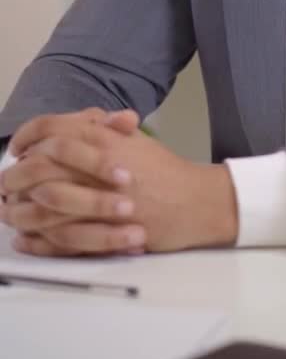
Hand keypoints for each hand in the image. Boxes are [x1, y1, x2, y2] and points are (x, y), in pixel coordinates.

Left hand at [0, 115, 237, 256]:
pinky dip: (36, 240)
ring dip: (20, 209)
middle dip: (14, 175)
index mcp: (104, 138)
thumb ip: (105, 128)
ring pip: (42, 204)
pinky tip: (25, 238)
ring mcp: (99, 201)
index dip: (27, 137)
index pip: (51, 129)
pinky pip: (57, 238)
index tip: (18, 147)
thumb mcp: (135, 140)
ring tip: (10, 211)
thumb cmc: (165, 172)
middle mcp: (97, 165)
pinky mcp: (102, 232)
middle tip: (6, 181)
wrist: (194, 203)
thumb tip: (80, 119)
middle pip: (38, 166)